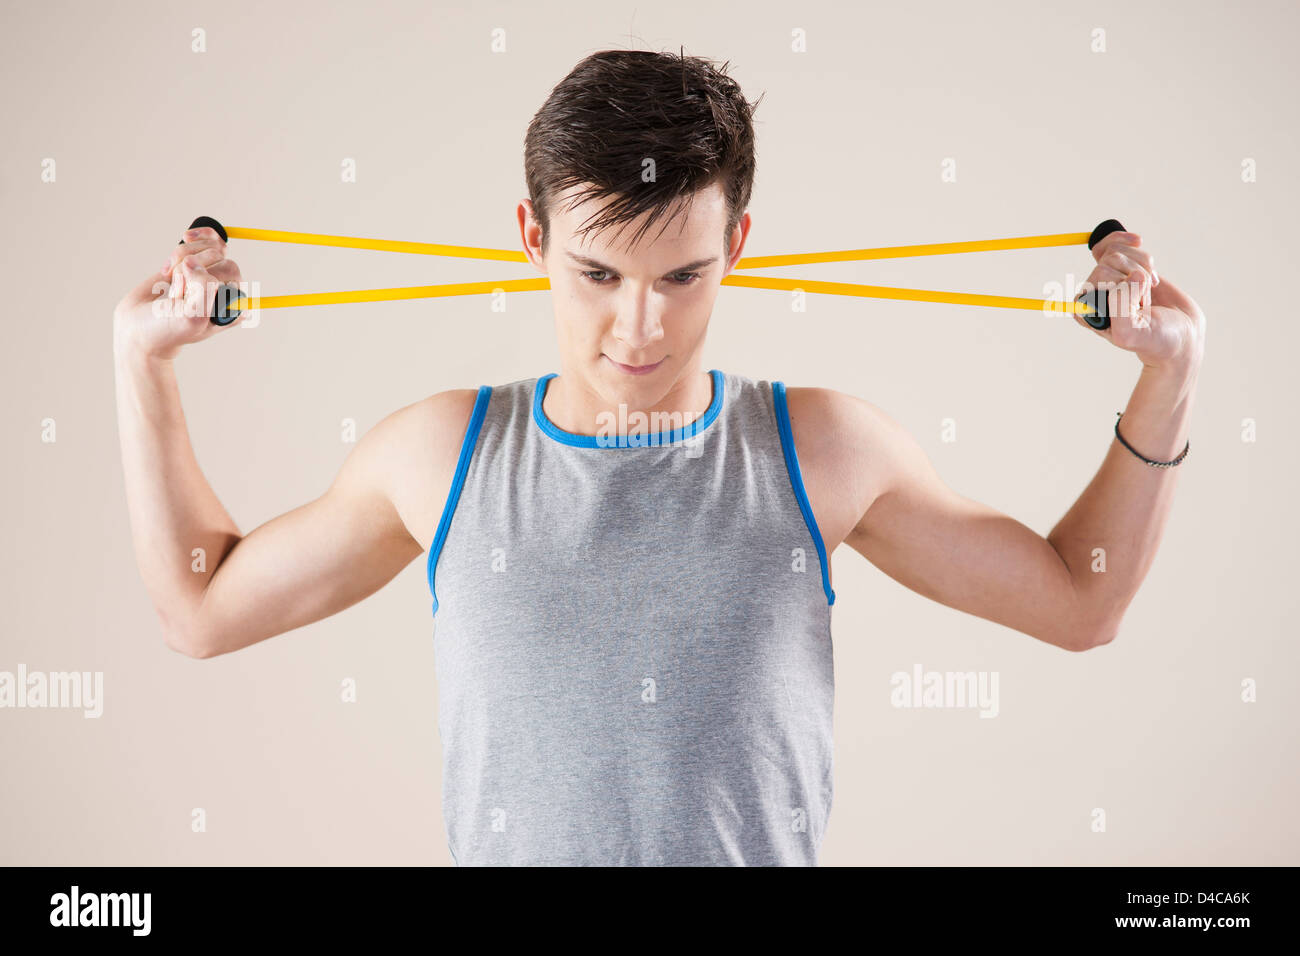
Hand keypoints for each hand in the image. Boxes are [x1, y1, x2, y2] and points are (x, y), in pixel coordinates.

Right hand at [112, 226, 245, 359]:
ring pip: (210, 247)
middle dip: (189, 272)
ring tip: (172, 281)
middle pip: (221, 258)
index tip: (183, 299)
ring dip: (183, 259)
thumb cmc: (167, 328)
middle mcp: (228, 290)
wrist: (138, 323)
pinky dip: (191, 242)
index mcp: (235, 307)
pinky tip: (182, 246)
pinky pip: (206, 239)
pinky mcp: (199, 261)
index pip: (232, 274)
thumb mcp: (191, 317)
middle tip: (176, 294)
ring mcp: (213, 274)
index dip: (201, 280)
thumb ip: (204, 289)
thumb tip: (193, 262)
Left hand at [1074, 229, 1205, 373]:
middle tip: (1146, 302)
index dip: (1122, 287)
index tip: (1139, 306)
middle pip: (1106, 263)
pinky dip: (1134, 247)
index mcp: (1085, 311)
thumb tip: (1132, 274)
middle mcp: (1092, 294)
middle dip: (1136, 279)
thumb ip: (1121, 307)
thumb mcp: (1133, 333)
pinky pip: (1115, 242)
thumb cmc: (1155, 339)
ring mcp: (1107, 278)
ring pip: (1115, 251)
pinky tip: (1142, 251)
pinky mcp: (1121, 266)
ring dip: (1142, 267)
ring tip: (1149, 289)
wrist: (1182, 332)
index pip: (1093, 281)